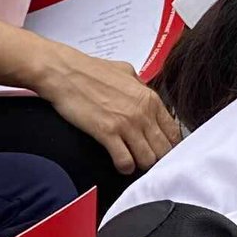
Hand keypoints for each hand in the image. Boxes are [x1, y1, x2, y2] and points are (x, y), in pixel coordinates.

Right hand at [30, 41, 178, 174]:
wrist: (64, 72)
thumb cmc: (90, 70)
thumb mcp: (125, 71)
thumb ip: (140, 86)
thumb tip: (145, 94)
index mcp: (149, 98)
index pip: (173, 132)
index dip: (169, 145)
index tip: (161, 149)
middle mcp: (142, 112)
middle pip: (163, 149)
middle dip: (157, 158)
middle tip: (146, 159)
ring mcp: (126, 123)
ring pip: (148, 159)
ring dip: (140, 164)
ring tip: (132, 161)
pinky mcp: (107, 133)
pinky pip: (125, 161)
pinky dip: (124, 167)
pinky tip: (120, 163)